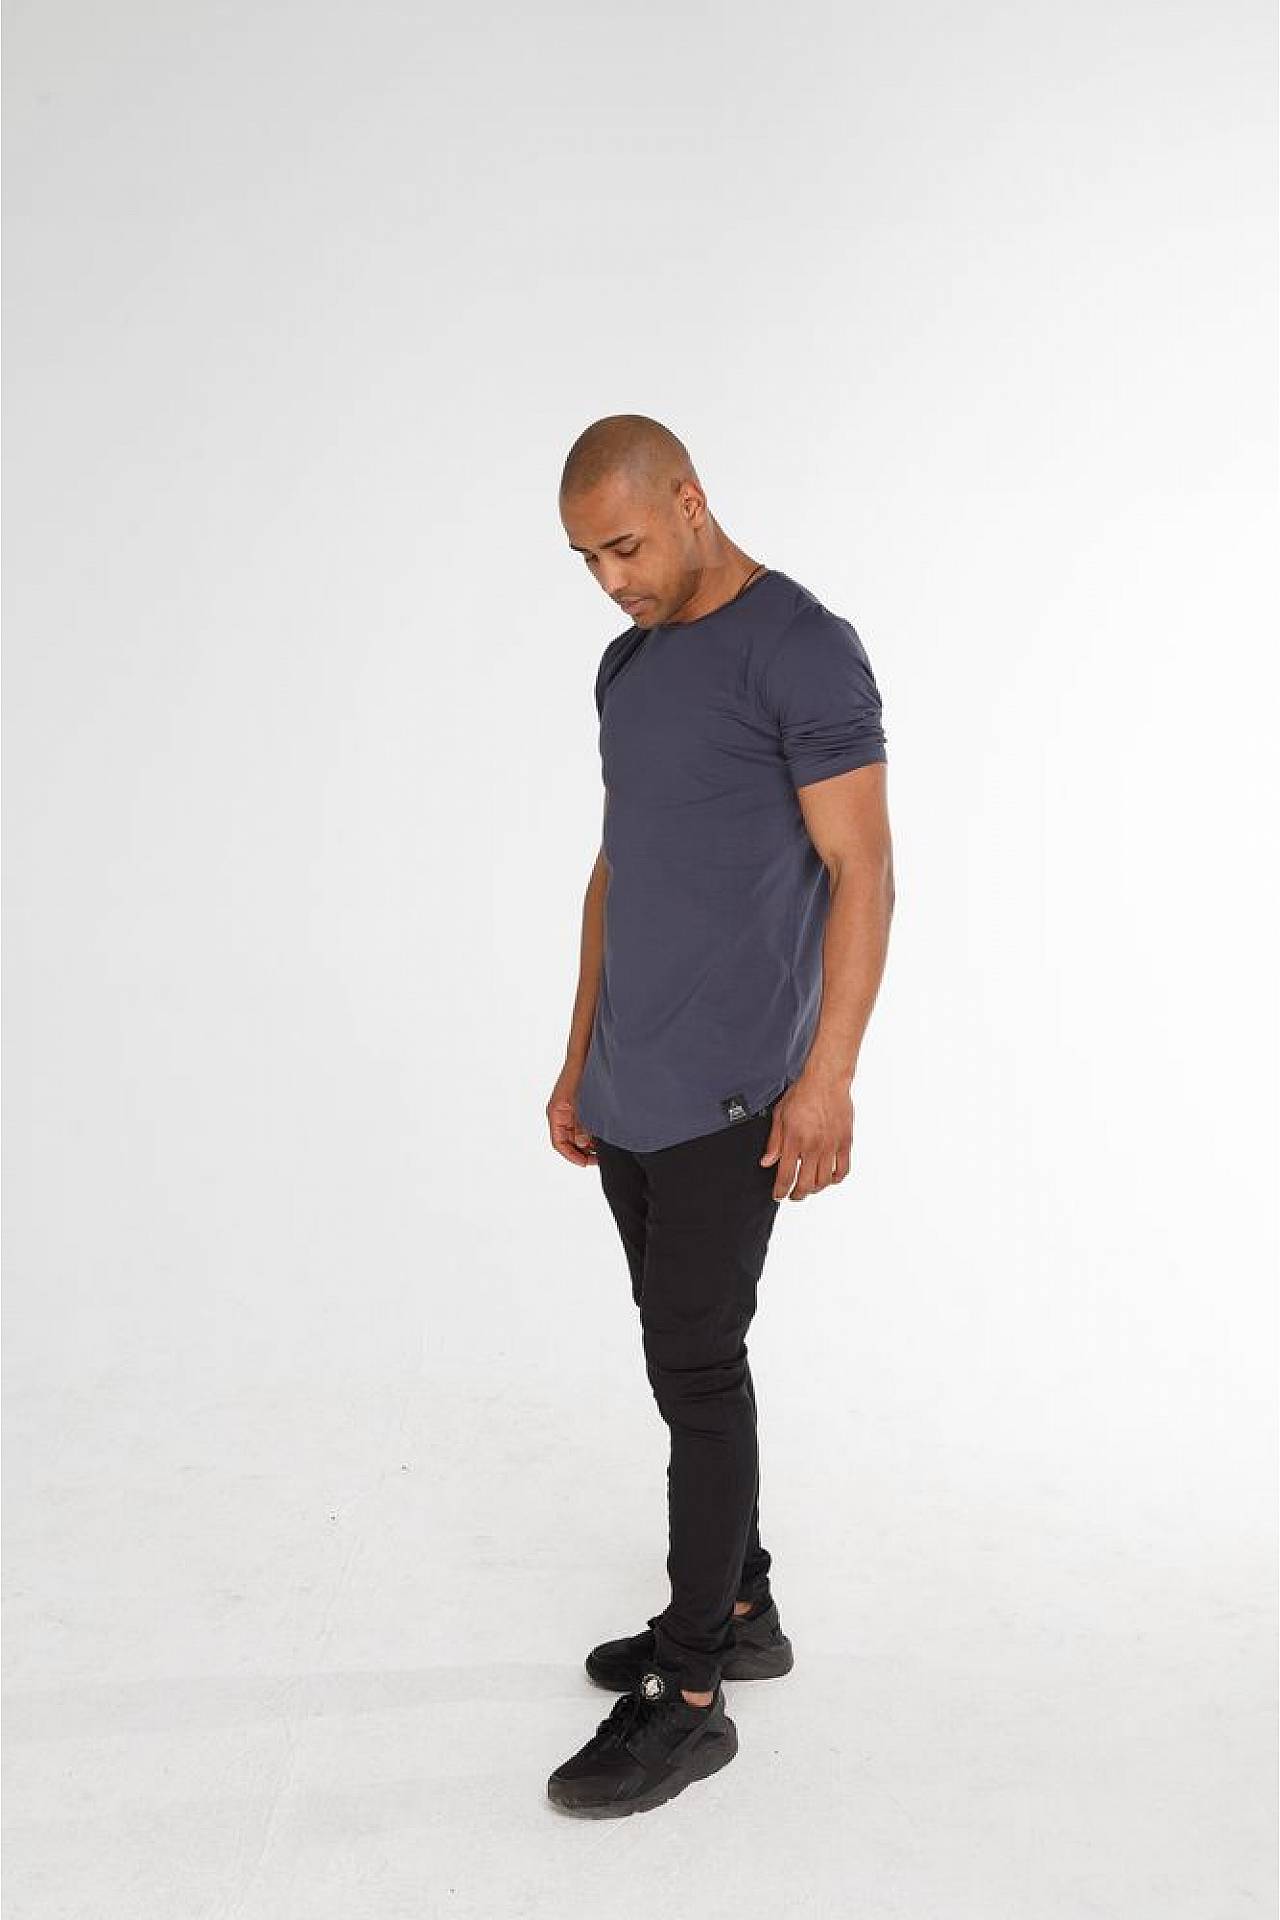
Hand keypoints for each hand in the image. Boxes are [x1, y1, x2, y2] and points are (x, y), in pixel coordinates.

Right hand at [547, 1064, 597, 1167]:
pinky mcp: (578, 1106)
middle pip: (568, 1142)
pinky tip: (605, 1135)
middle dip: (583, 1152)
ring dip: (589, 1143)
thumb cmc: (580, 1075)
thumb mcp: (582, 1104)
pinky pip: (583, 1125)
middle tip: (600, 1158)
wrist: (584, 1054)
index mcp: (555, 1114)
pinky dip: (592, 1132)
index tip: (585, 1163)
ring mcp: (569, 1111)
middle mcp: (560, 1114)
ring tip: (604, 1149)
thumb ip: (583, 1124)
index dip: (572, 1156)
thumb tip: (585, 1145)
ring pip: (577, 1135)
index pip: (559, 1143)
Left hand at [759, 1074, 852, 1200]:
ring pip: (825, 1181)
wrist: (826, 1081)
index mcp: (795, 1141)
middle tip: (793, 1195)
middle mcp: (813, 1147)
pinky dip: (835, 1179)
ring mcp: (831, 1146)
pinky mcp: (845, 1143)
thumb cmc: (803, 1094)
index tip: (778, 1195)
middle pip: (806, 1184)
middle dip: (797, 1194)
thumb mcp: (779, 1116)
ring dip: (815, 1189)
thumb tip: (767, 1162)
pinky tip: (829, 1178)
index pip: (786, 1175)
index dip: (781, 1190)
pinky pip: (843, 1169)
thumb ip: (774, 1142)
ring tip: (809, 1187)